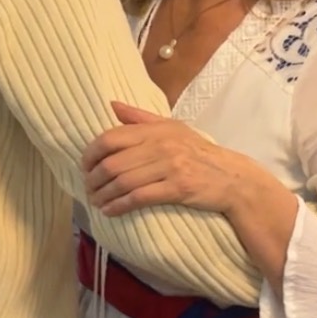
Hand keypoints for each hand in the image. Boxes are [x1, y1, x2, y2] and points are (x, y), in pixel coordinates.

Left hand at [83, 104, 244, 217]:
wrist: (232, 178)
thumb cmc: (199, 153)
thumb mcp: (172, 128)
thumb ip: (140, 118)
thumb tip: (112, 106)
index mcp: (156, 129)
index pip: (111, 137)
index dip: (91, 153)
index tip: (84, 166)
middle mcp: (161, 145)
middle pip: (113, 163)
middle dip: (93, 179)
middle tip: (88, 188)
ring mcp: (170, 167)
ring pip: (123, 182)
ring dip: (103, 195)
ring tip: (95, 201)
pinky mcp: (177, 188)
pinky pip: (139, 198)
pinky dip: (119, 206)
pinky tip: (110, 211)